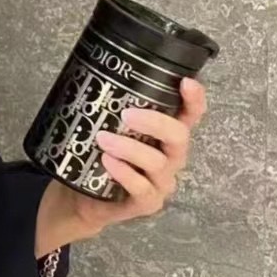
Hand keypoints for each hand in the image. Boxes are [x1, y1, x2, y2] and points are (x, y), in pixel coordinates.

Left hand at [66, 77, 208, 238]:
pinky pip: (142, 188)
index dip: (194, 99)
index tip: (185, 82)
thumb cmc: (99, 157)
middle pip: (179, 136)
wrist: (83, 198)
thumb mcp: (108, 129)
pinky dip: (125, 173)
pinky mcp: (148, 202)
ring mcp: (162, 181)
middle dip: (156, 123)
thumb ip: (113, 109)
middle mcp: (171, 156)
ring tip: (103, 139)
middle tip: (127, 115)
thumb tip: (95, 74)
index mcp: (166, 134)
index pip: (190, 114)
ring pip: (159, 162)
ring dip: (130, 148)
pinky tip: (108, 162)